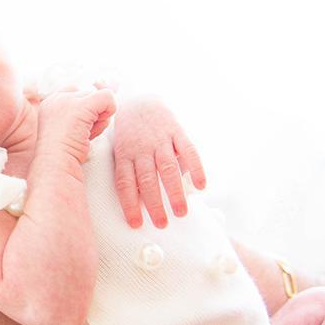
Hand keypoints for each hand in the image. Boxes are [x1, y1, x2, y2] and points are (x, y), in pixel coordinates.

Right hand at [36, 88, 116, 164]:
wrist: (56, 164)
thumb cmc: (64, 155)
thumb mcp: (71, 130)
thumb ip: (83, 115)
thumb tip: (106, 103)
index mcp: (50, 104)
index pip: (77, 93)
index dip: (87, 110)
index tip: (80, 128)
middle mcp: (57, 98)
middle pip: (90, 96)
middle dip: (94, 115)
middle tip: (82, 134)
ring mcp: (68, 100)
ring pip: (99, 97)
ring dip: (100, 118)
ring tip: (85, 134)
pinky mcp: (82, 105)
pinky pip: (107, 97)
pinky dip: (110, 110)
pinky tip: (97, 126)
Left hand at [111, 97, 205, 228]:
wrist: (139, 99)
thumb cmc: (129, 134)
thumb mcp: (122, 151)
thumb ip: (132, 173)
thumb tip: (142, 203)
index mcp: (124, 154)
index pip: (124, 183)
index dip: (129, 204)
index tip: (136, 224)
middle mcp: (141, 148)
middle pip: (146, 179)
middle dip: (154, 204)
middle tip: (162, 224)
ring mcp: (160, 139)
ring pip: (167, 168)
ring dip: (175, 192)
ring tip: (182, 212)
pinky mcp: (177, 130)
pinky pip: (188, 151)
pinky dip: (196, 168)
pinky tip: (201, 186)